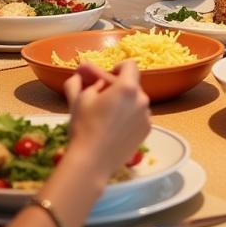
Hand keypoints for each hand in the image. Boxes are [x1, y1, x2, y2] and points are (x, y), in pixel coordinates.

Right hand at [63, 60, 151, 182]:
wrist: (92, 161)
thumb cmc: (84, 127)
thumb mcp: (78, 99)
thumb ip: (79, 81)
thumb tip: (80, 73)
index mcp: (127, 87)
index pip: (130, 65)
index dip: (119, 67)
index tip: (108, 77)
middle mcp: (142, 99)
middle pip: (133, 85)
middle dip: (119, 88)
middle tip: (103, 98)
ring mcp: (147, 116)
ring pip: (136, 101)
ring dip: (125, 103)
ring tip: (108, 116)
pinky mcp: (147, 130)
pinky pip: (139, 116)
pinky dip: (130, 117)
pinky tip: (115, 129)